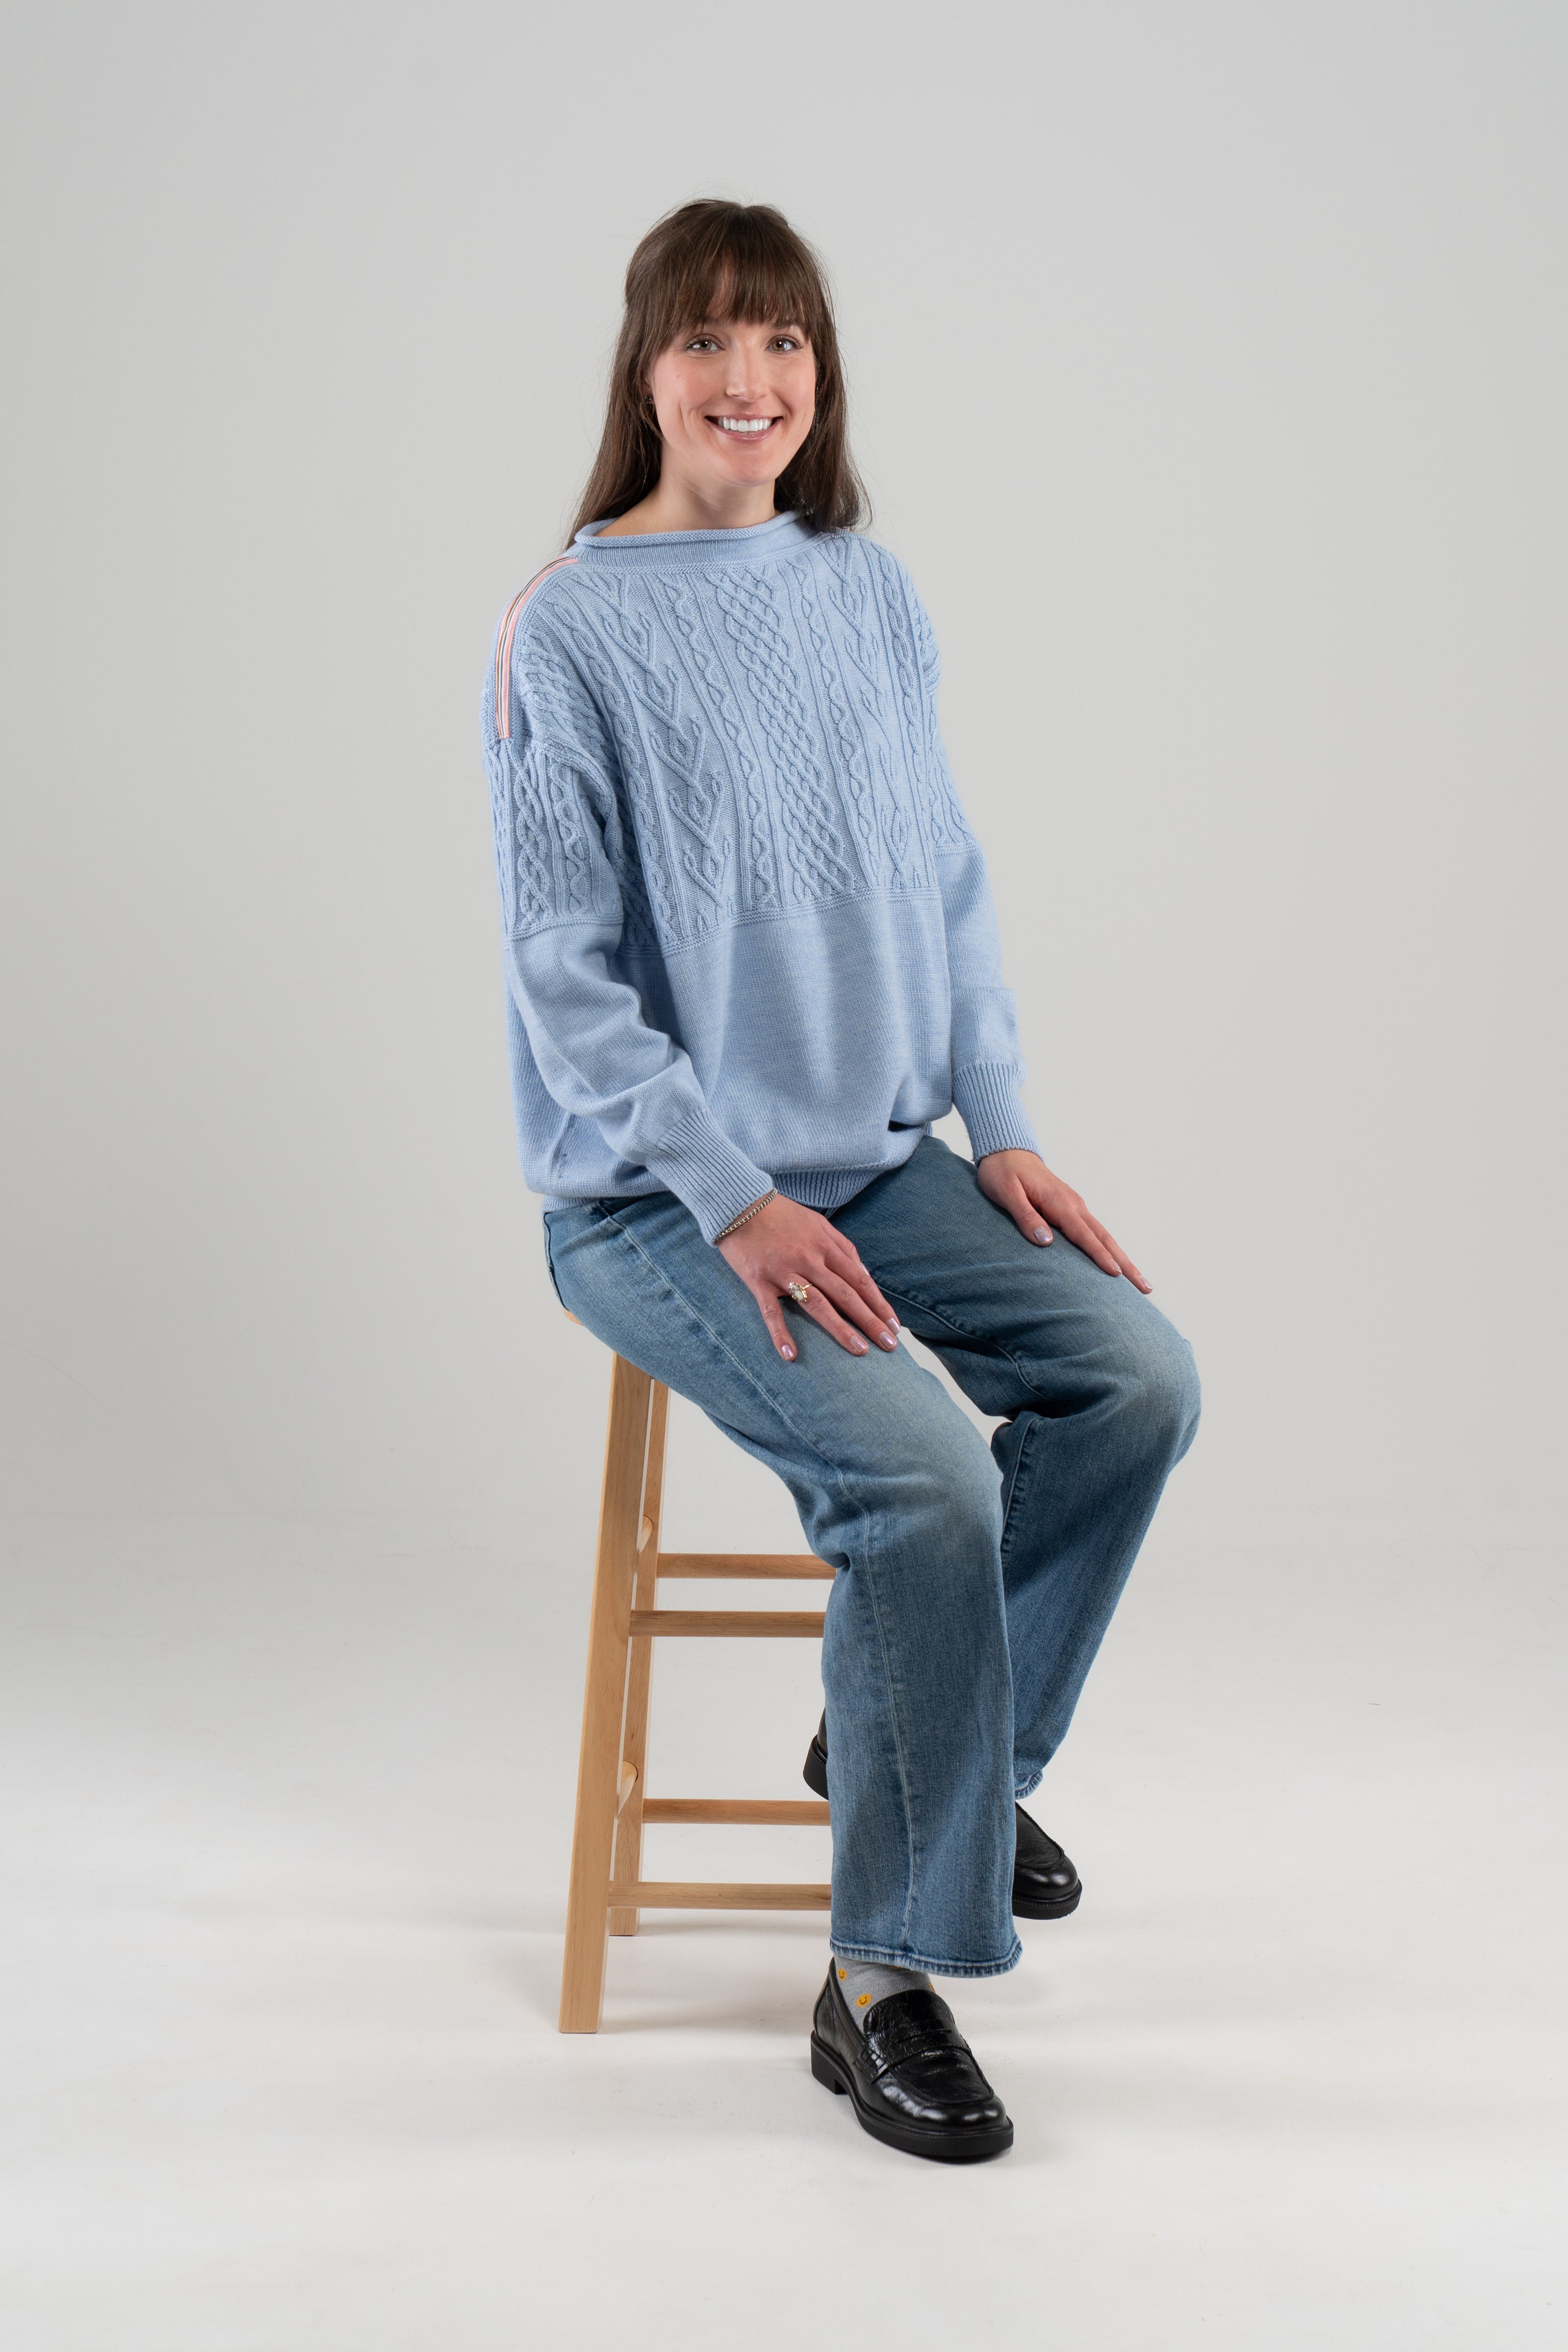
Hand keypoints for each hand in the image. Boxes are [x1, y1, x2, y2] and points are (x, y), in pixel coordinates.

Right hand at [718, 1196, 900, 1361]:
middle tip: (890, 1345)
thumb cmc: (782, 1215)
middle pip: (846, 1295)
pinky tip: (790, 1355)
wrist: (738, 1203)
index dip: (879, 1304)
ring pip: (817, 1304)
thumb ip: (844, 1249)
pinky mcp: (759, 1281)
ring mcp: (784, 1271)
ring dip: (840, 1329)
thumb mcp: (819, 1224)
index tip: (894, 1325)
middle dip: (870, 1321)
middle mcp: (809, 1259)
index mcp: (826, 1246)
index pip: (860, 1280)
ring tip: (860, 1350)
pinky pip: (771, 1311)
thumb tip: (866, 1277)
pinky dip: (780, 1333)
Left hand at [976, 1150, 1151, 1292]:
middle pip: (1105, 1238)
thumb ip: (1025, 1216)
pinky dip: (1109, 1249)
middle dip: (1126, 1264)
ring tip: (1140, 1282)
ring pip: (1104, 1236)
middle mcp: (1074, 1205)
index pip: (1084, 1235)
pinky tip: (1116, 1263)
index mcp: (1059, 1203)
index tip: (1116, 1275)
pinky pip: (1095, 1232)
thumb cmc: (1002, 1173)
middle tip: (1146, 1287)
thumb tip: (1046, 1242)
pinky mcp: (1072, 1209)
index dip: (1100, 1256)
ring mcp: (1076, 1206)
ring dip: (1123, 1258)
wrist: (1006, 1151)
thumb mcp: (1006, 1193)